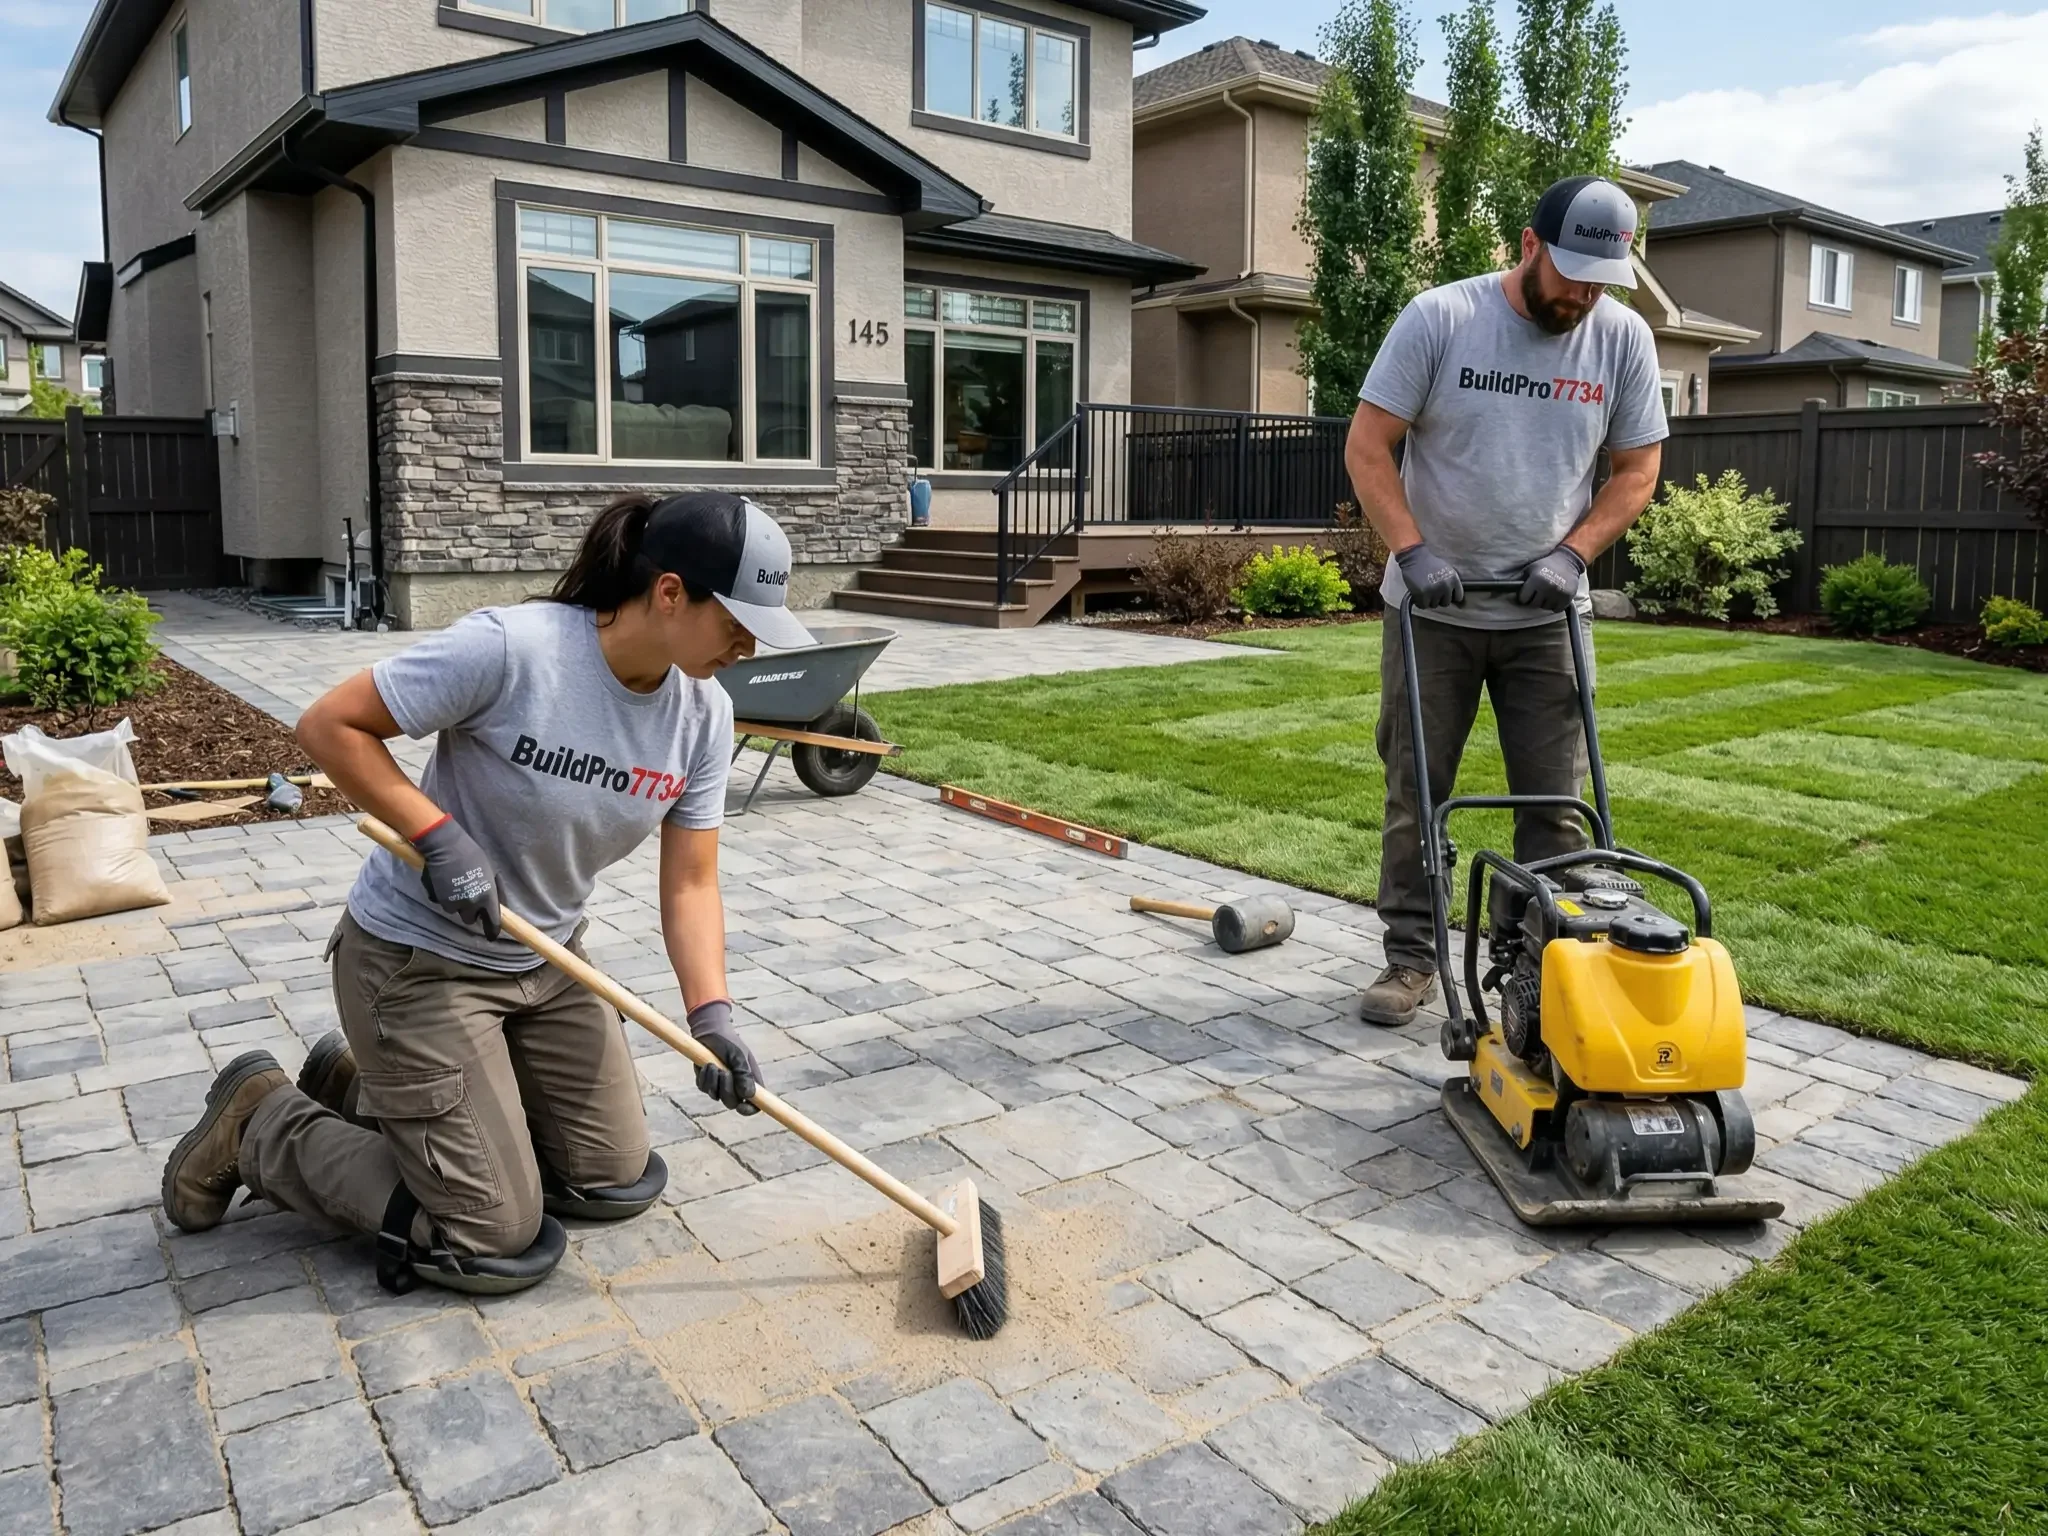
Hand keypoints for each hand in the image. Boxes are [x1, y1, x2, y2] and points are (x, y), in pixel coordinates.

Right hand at [411, 816, 500, 939]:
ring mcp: (453, 903)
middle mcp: (471, 904)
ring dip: (456, 903)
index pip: (492, 922)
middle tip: (468, 898)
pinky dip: (443, 897)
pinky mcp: (438, 899)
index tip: (492, 936)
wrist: (446, 846)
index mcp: (487, 897)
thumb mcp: (489, 872)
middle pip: (470, 919)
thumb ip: (490, 889)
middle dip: (469, 912)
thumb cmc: (471, 854)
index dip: (492, 930)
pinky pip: (442, 903)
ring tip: (455, 886)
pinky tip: (444, 882)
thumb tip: (492, 901)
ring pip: (455, 911)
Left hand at [688, 1000, 760, 1113]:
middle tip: (724, 1072)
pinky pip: (704, 1088)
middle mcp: (736, 1086)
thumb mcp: (738, 1056)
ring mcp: (721, 1085)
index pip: (754, 1104)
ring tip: (713, 1064)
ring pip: (716, 1097)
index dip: (749, 1109)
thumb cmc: (728, 1042)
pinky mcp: (707, 1082)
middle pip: (732, 1103)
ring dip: (714, 1081)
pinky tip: (706, 1065)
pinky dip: (704, 1078)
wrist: (710, 1031)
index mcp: (750, 1080)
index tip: (742, 1106)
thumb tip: (748, 1095)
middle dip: (726, 1090)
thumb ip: (743, 1075)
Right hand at [1395, 542, 1463, 608]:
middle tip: (1432, 592)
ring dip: (1429, 601)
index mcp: (1454, 579)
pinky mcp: (1422, 594)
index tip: (1445, 594)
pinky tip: (1418, 595)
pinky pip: (1423, 606)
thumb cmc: (1430, 563)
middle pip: (1446, 603)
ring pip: (1434, 605)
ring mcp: (1434, 591)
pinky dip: (1420, 602)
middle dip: (1439, 599)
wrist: (1415, 558)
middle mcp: (1446, 586)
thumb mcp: (1446, 570)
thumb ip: (1451, 582)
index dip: (1451, 596)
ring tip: (1425, 592)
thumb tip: (1454, 595)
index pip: (1458, 597)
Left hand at [1515, 545, 1586, 611]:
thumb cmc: (1546, 564)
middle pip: (1534, 605)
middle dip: (1534, 600)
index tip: (1527, 593)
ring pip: (1545, 608)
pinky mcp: (1568, 597)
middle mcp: (1547, 587)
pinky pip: (1556, 609)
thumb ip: (1518, 579)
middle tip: (1538, 592)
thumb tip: (1502, 587)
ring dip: (1545, 603)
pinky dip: (1555, 606)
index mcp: (1536, 580)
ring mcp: (1558, 593)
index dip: (1524, 597)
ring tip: (1547, 593)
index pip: (1523, 599)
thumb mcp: (1530, 568)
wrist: (1568, 561)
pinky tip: (1555, 597)